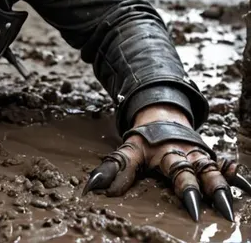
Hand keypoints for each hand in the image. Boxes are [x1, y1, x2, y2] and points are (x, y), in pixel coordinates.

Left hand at [82, 104, 250, 221]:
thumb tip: (92, 188)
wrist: (161, 114)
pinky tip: (247, 188)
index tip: (192, 210)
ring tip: (234, 205)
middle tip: (223, 212)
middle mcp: (187, 154)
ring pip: (215, 170)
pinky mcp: (209, 157)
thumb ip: (113, 169)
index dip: (186, 191)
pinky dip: (237, 176)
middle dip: (212, 191)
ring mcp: (200, 155)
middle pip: (202, 172)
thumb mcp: (127, 151)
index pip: (178, 174)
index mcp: (167, 153)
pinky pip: (225, 166)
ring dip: (226, 186)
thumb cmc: (143, 140)